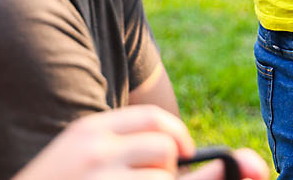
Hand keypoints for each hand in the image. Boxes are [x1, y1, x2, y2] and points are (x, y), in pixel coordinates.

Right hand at [12, 107, 267, 179]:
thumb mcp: (82, 160)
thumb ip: (127, 149)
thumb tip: (210, 155)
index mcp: (88, 131)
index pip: (151, 118)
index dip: (176, 134)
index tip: (183, 151)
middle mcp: (93, 149)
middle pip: (163, 147)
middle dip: (167, 170)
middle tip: (145, 179)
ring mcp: (99, 176)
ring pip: (162, 176)